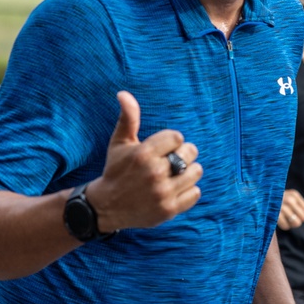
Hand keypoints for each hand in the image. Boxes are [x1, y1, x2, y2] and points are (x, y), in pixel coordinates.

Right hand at [88, 91, 201, 232]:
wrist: (107, 206)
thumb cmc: (115, 170)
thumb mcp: (119, 143)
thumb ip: (128, 118)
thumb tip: (124, 94)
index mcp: (143, 154)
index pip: (177, 137)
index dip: (172, 141)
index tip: (163, 148)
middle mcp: (154, 173)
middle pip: (190, 152)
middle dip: (183, 153)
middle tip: (172, 160)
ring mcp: (163, 193)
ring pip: (196, 172)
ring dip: (189, 171)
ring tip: (176, 174)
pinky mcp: (169, 210)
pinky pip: (195, 193)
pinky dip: (189, 190)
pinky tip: (176, 189)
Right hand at [277, 188, 303, 230]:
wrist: (259, 200)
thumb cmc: (278, 201)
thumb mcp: (292, 201)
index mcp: (293, 194)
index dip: (302, 215)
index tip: (294, 213)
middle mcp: (288, 199)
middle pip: (302, 217)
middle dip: (297, 220)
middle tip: (289, 217)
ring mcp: (281, 206)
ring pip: (296, 222)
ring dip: (291, 224)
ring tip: (285, 219)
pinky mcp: (274, 214)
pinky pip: (286, 226)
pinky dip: (284, 226)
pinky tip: (280, 222)